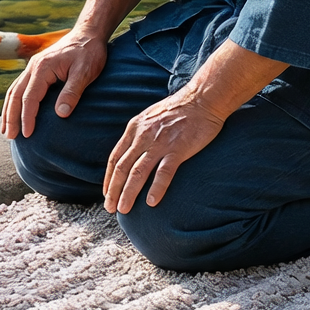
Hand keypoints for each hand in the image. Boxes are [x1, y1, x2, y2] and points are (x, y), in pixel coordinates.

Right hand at [0, 30, 106, 139]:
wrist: (88, 33)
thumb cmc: (89, 52)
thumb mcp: (85, 72)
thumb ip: (72, 92)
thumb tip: (60, 114)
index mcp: (42, 68)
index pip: (30, 97)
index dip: (27, 117)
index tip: (27, 135)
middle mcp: (33, 67)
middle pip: (15, 95)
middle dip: (11, 117)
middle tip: (10, 137)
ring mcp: (33, 67)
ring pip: (14, 90)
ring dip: (9, 110)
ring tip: (6, 129)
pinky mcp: (37, 69)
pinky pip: (21, 87)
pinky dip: (15, 101)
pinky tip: (15, 112)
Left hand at [101, 87, 227, 213]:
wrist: (202, 99)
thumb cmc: (179, 109)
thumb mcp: (150, 117)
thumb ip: (140, 134)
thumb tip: (132, 151)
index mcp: (135, 128)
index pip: (115, 157)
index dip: (108, 178)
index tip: (106, 193)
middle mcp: (143, 136)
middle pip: (122, 167)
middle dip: (114, 190)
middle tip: (110, 208)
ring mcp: (160, 143)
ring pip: (138, 172)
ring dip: (128, 193)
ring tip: (123, 210)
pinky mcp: (178, 149)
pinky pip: (164, 172)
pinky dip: (156, 188)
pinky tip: (151, 202)